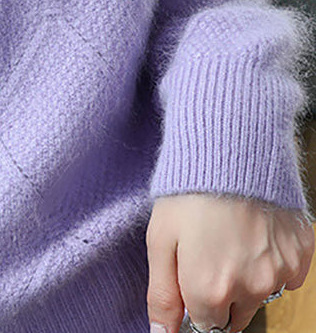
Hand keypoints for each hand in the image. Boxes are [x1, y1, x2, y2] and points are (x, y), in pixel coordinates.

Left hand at [145, 193, 313, 332]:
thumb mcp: (159, 238)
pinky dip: (272, 261)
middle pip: (234, 315)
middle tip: (209, 250)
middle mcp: (249, 290)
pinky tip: (254, 230)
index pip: (205, 326)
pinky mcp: (301, 254)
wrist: (231, 146)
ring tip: (231, 233)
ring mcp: (279, 273)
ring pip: (261, 294)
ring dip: (247, 278)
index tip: (191, 274)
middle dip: (221, 294)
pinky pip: (287, 275)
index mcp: (210, 290)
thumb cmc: (189, 188)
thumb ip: (161, 294)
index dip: (195, 300)